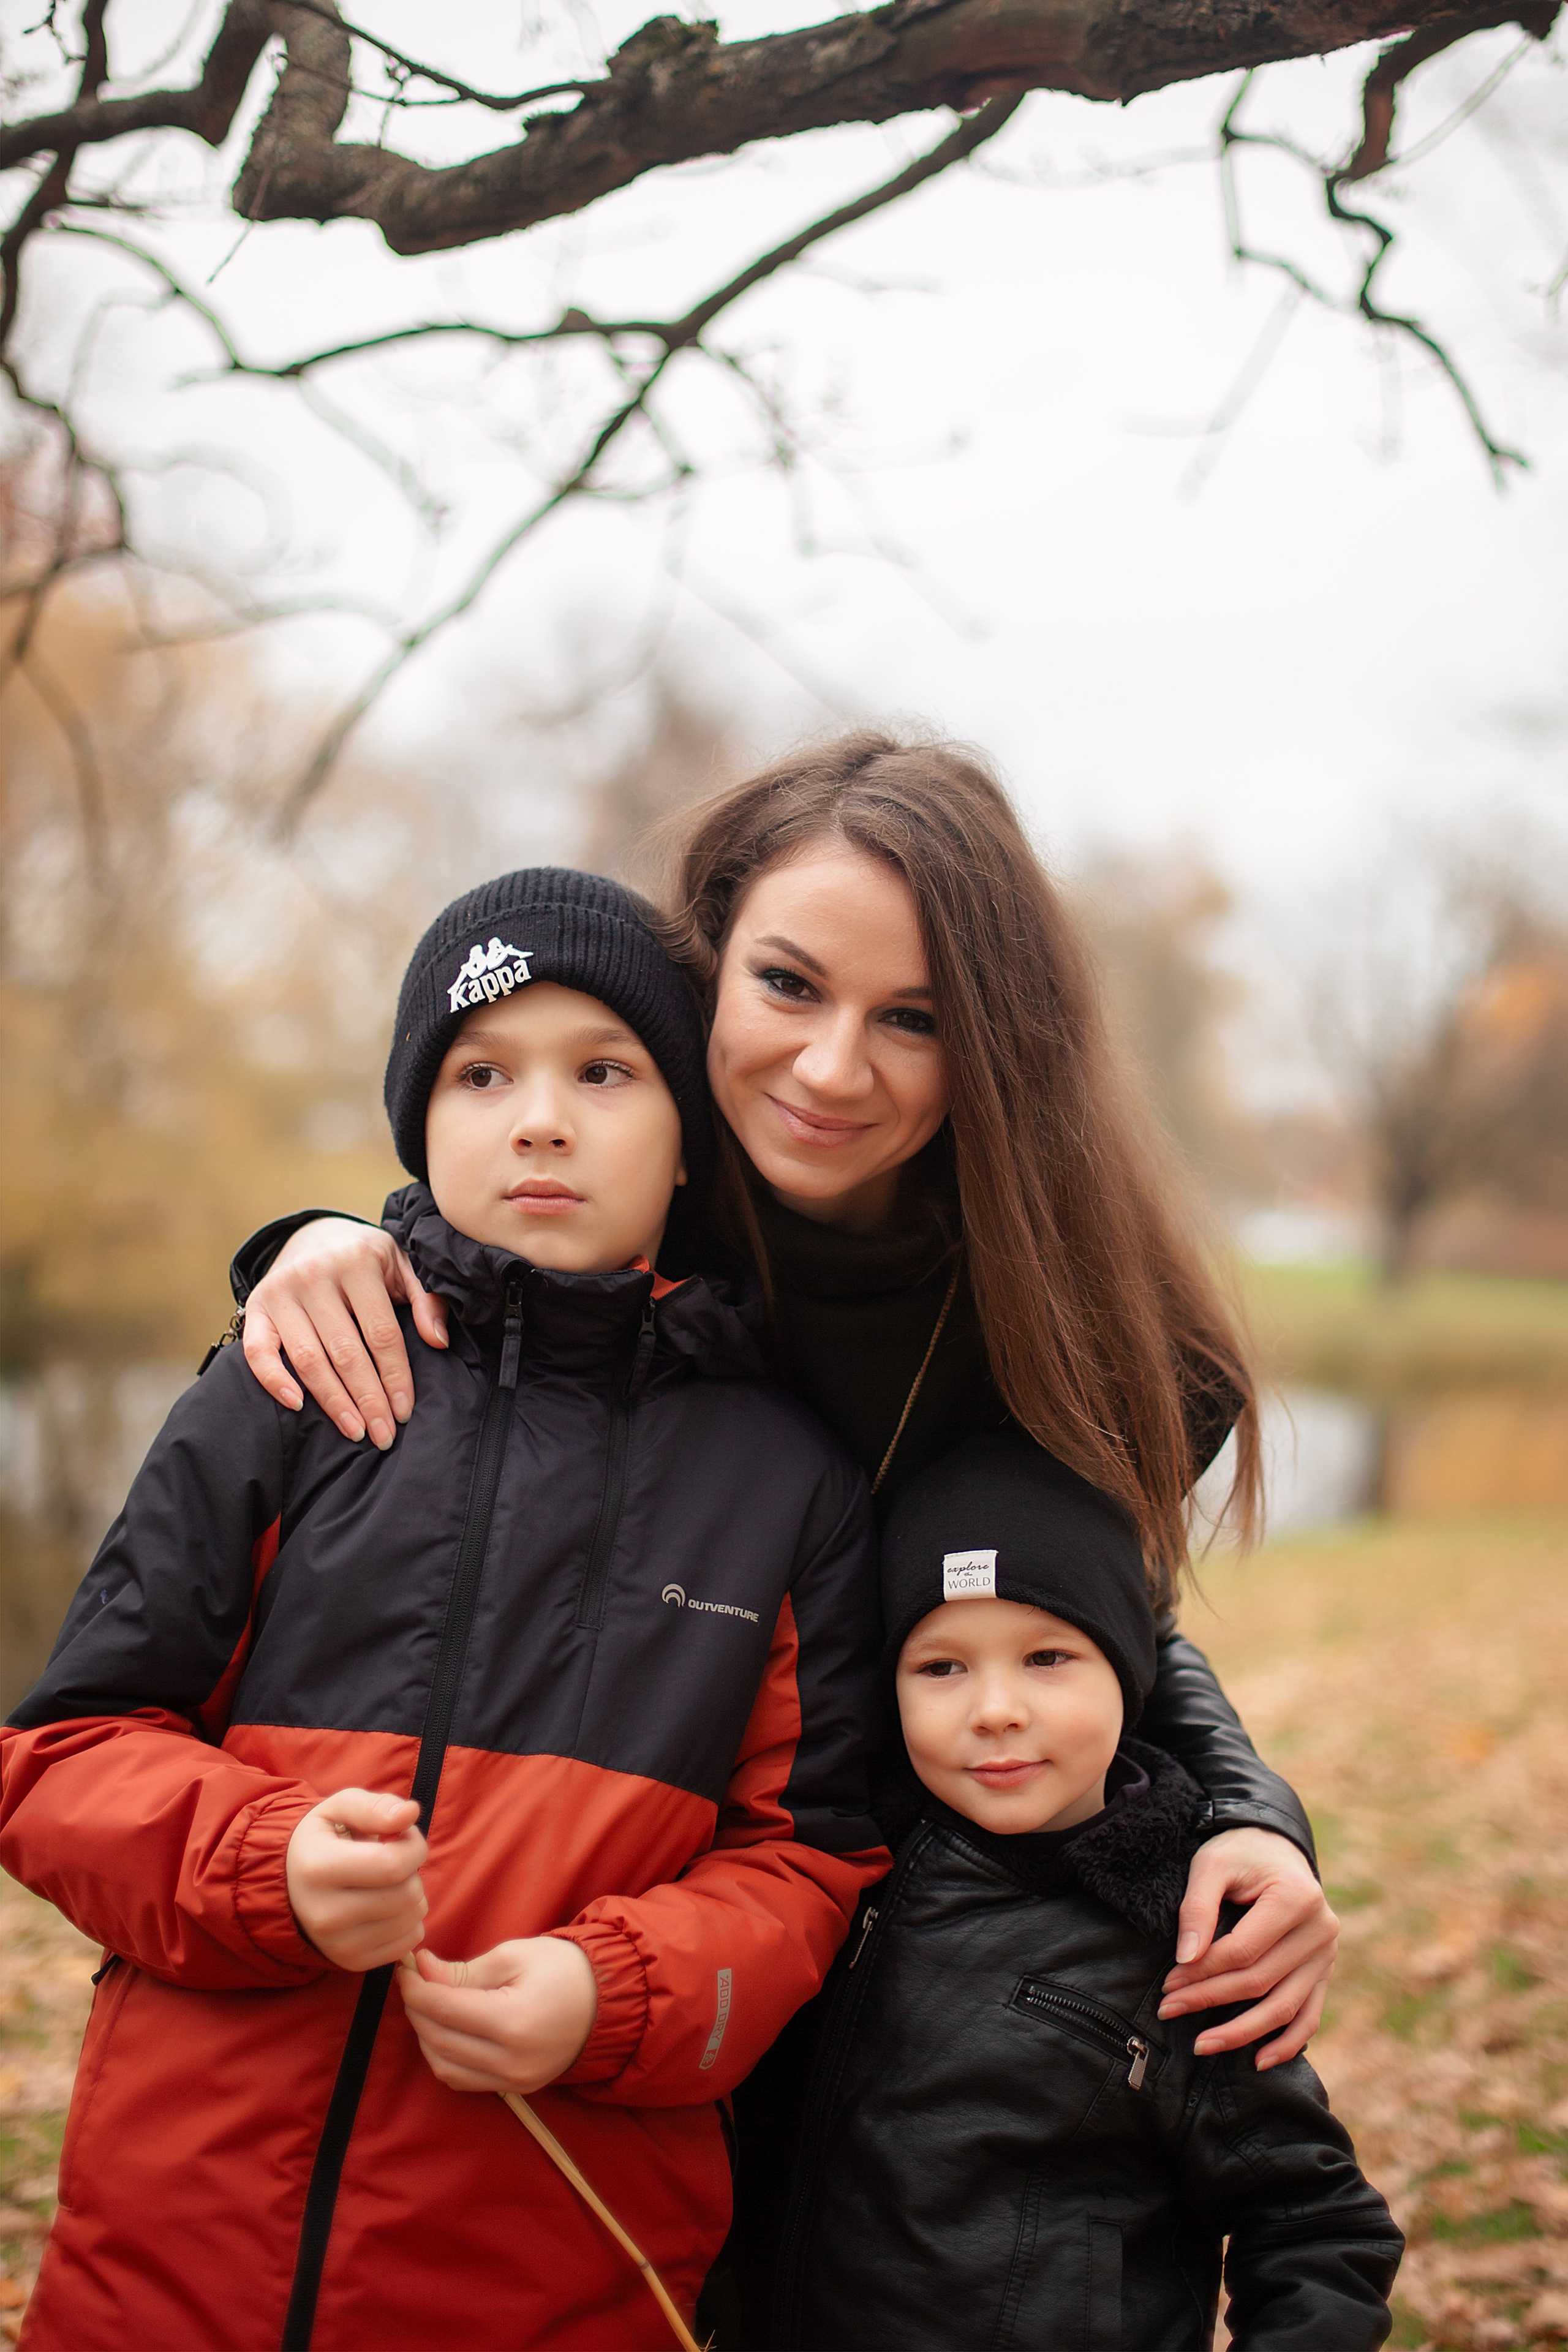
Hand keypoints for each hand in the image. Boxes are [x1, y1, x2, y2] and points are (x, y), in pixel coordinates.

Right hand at [242, 1219, 448, 1448]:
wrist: (315, 1235)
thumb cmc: (367, 1260)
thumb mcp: (403, 1265)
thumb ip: (425, 1298)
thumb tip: (439, 1340)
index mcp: (358, 1261)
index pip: (381, 1332)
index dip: (394, 1376)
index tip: (404, 1411)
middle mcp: (315, 1274)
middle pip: (345, 1351)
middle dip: (367, 1399)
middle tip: (383, 1435)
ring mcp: (281, 1291)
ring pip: (307, 1358)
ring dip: (332, 1400)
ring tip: (355, 1431)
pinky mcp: (256, 1305)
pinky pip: (258, 1350)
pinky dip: (273, 1379)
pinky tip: (297, 1405)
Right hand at [286, 1788, 427, 1970]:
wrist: (291, 1885)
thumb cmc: (324, 1840)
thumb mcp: (339, 1808)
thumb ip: (374, 1806)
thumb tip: (411, 1813)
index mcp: (319, 1870)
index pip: (392, 1865)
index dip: (413, 1845)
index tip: (401, 1835)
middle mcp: (325, 1915)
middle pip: (407, 1893)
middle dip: (412, 1869)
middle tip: (391, 1858)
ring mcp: (339, 1945)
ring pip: (413, 1917)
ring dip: (413, 1893)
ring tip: (386, 1881)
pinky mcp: (352, 1962)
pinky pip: (410, 1940)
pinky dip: (409, 1919)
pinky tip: (386, 1905)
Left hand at [400, 1938, 598, 2094]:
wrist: (610, 2001)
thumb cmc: (565, 1969)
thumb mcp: (515, 1955)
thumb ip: (464, 1970)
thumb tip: (422, 1970)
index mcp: (513, 2023)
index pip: (444, 2009)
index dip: (416, 1988)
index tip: (406, 1969)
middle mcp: (511, 2062)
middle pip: (439, 2040)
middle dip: (418, 2010)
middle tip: (415, 1982)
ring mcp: (514, 2081)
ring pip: (445, 2067)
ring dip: (427, 2037)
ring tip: (429, 2005)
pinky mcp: (517, 2089)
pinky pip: (464, 2080)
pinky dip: (445, 2057)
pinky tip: (447, 2031)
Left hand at [1158, 1828, 1337, 2069]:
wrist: (1275, 1847)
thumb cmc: (1239, 1853)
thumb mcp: (1211, 1863)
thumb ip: (1197, 1907)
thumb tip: (1186, 1958)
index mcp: (1295, 1897)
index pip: (1243, 1951)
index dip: (1203, 1972)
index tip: (1168, 1984)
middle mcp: (1320, 1929)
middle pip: (1260, 1981)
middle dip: (1210, 1999)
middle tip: (1168, 2010)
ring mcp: (1326, 1955)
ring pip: (1284, 2007)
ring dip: (1242, 2032)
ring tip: (1202, 2045)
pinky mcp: (1324, 1971)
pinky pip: (1310, 2015)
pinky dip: (1288, 2043)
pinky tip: (1260, 2060)